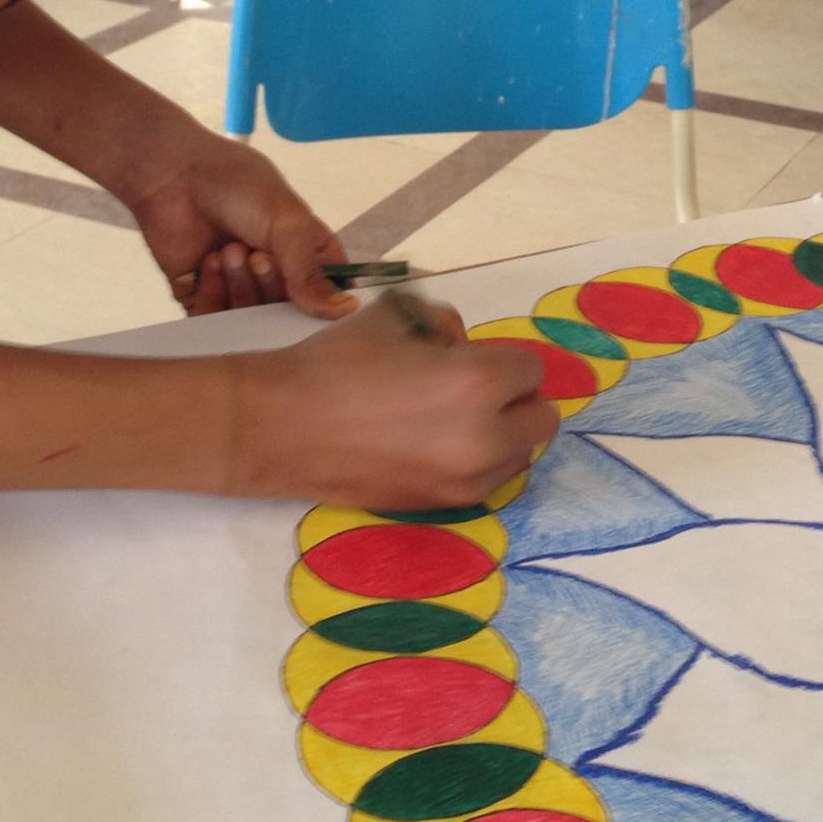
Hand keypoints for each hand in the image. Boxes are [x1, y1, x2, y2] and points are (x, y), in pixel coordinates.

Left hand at [121, 126, 354, 319]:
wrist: (173, 175)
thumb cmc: (236, 185)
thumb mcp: (287, 222)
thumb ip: (311, 271)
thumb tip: (345, 311)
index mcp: (308, 253)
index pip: (331, 296)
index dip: (324, 305)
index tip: (312, 301)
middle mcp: (277, 275)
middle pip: (288, 315)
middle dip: (272, 287)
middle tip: (259, 256)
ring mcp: (240, 288)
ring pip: (252, 320)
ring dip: (241, 286)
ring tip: (230, 250)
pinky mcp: (203, 298)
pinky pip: (215, 320)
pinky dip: (214, 294)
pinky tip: (210, 261)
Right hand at [222, 293, 559, 508]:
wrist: (281, 427)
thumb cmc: (337, 362)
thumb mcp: (397, 315)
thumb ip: (445, 323)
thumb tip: (463, 346)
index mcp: (478, 382)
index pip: (531, 369)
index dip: (502, 358)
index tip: (470, 357)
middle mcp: (485, 438)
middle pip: (541, 419)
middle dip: (514, 399)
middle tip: (473, 389)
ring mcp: (465, 480)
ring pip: (521, 456)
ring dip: (502, 434)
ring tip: (453, 419)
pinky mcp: (443, 507)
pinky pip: (488, 482)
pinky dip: (478, 462)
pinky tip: (436, 445)